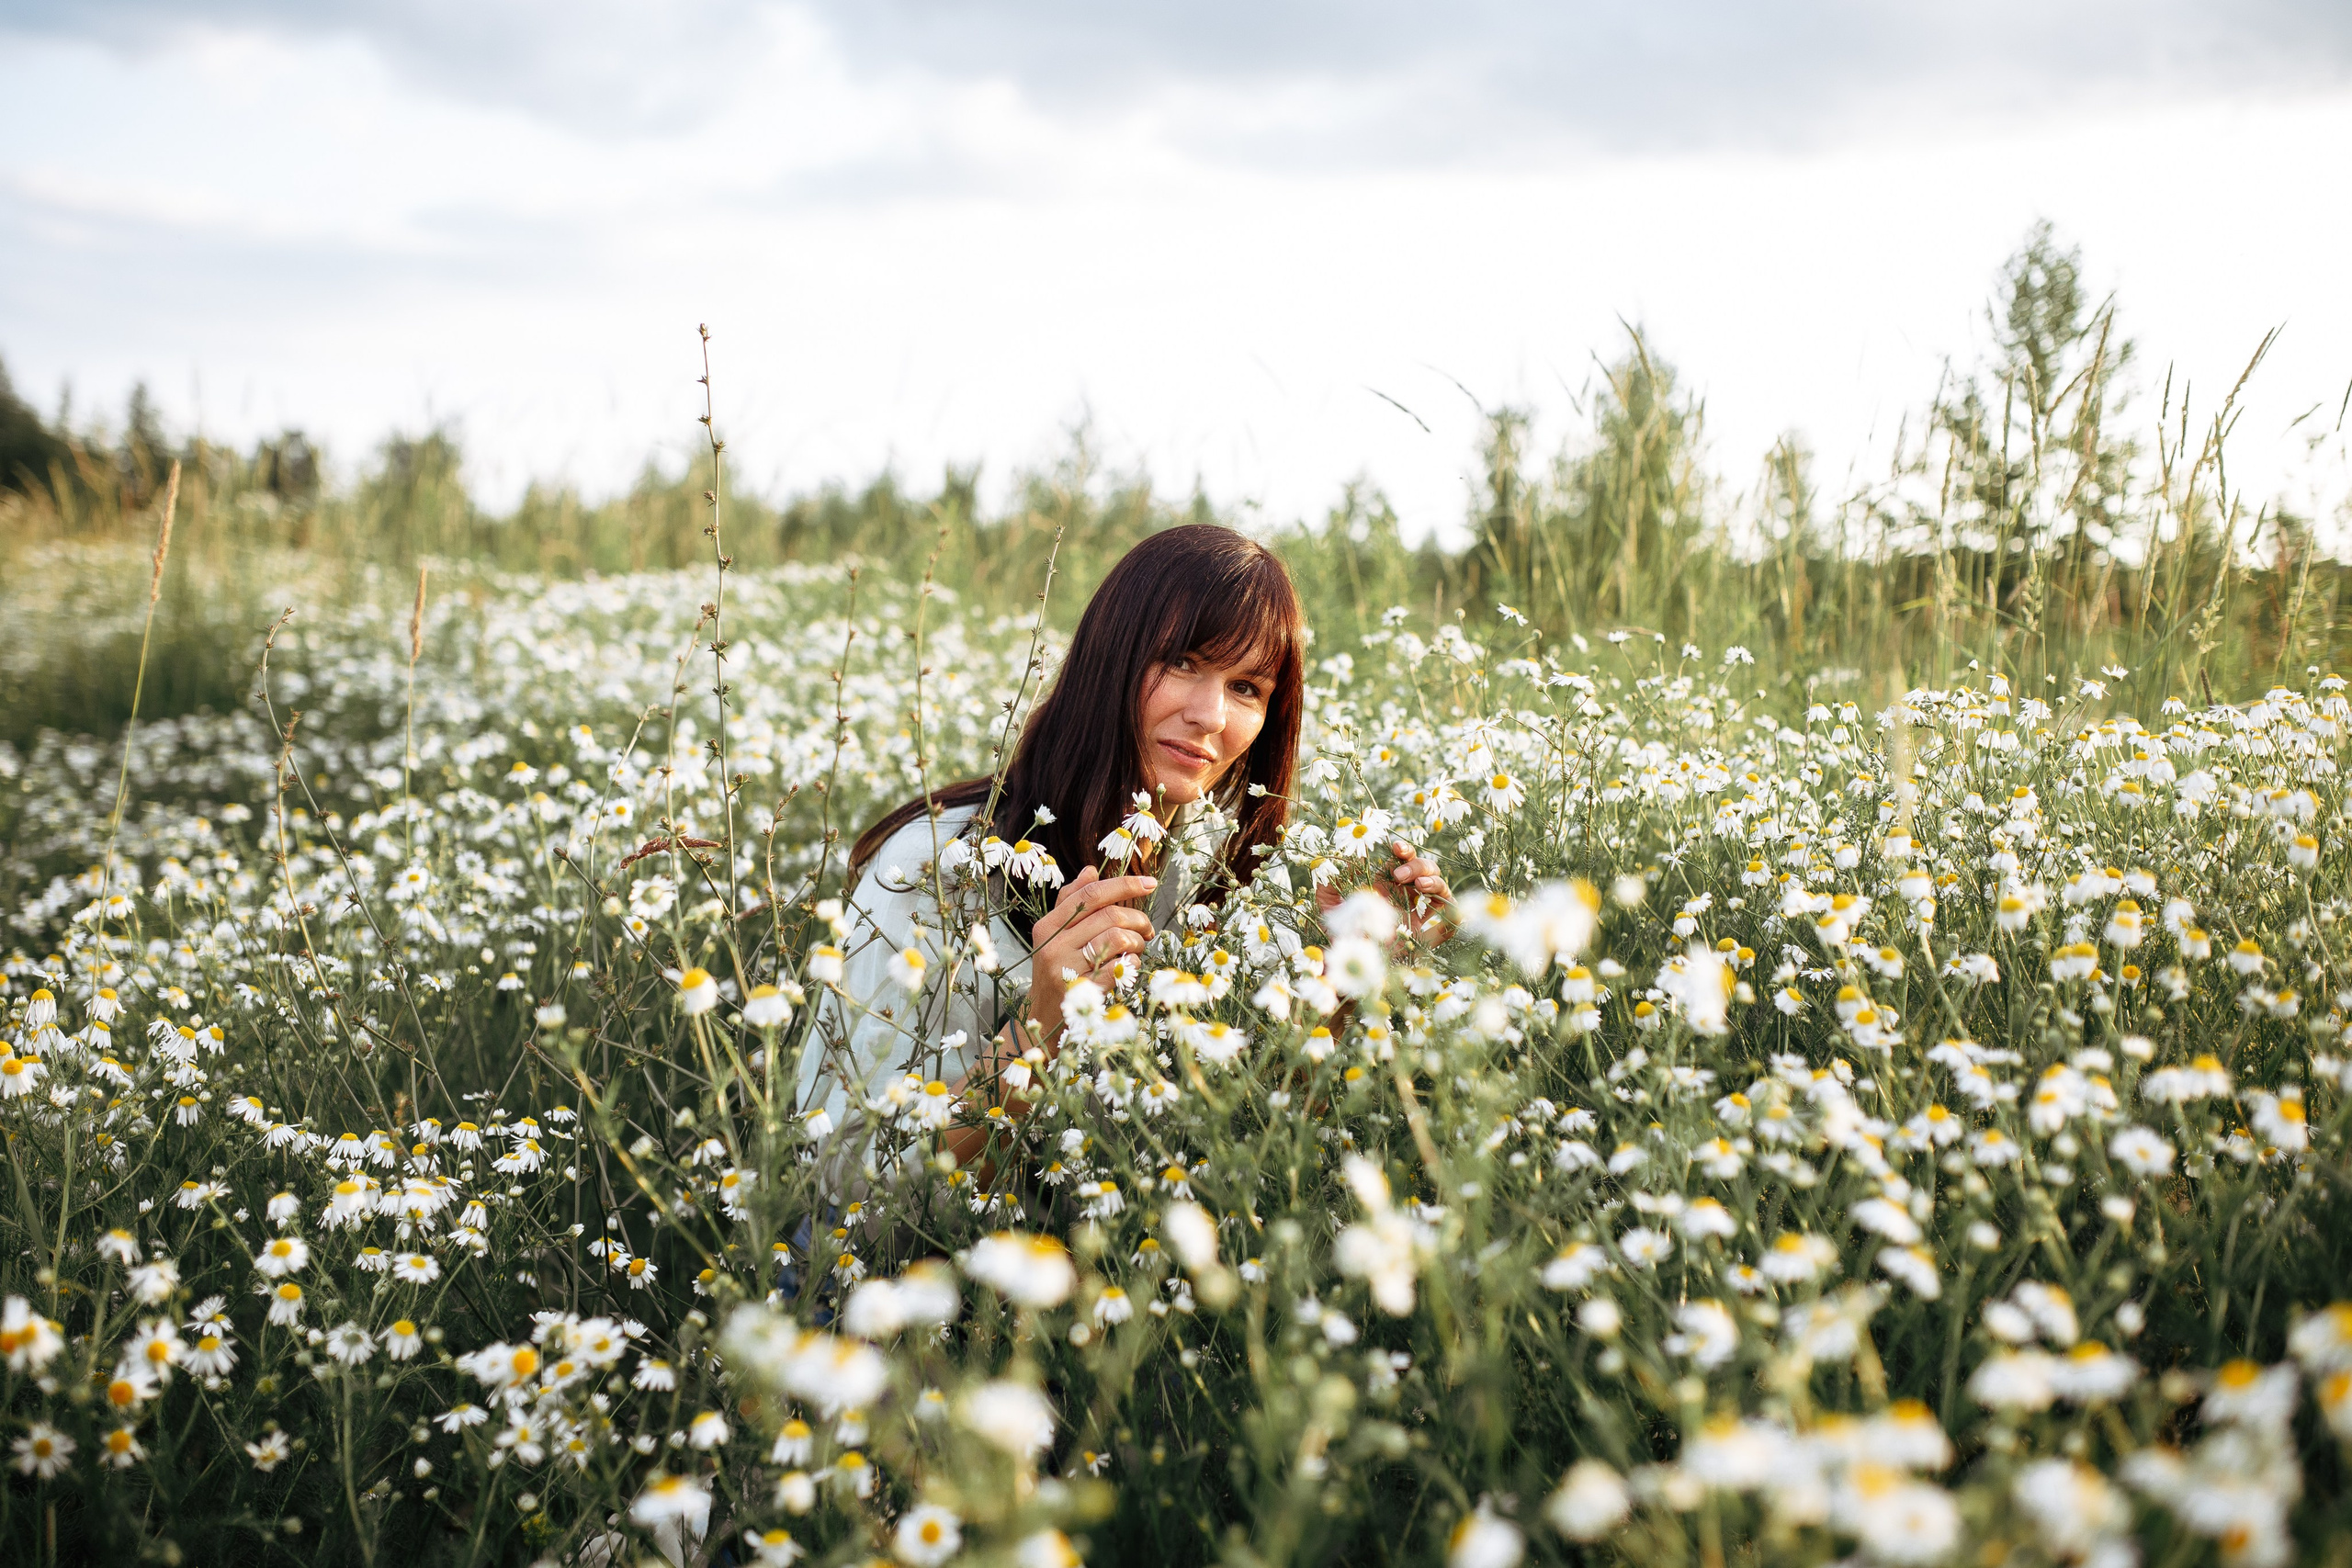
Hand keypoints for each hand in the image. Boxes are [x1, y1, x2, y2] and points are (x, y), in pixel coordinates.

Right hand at [1025, 865, 1158, 1043]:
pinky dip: (1133, 963)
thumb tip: (1089, 870)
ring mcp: (1066, 970)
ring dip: (1137, 942)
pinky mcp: (1083, 992)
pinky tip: (1129, 966)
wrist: (1044, 1020)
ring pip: (1118, 938)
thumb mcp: (1055, 938)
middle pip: (1109, 915)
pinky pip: (1121, 967)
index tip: (1149, 883)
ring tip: (1137, 949)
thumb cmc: (1057, 972)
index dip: (1123, 884)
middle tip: (1147, 929)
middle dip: (1138, 919)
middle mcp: (1053, 945)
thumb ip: (1070, 903)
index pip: (1089, 894)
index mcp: (1047, 926)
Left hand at [1317, 839, 1452, 944]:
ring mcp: (1417, 919)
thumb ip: (1331, 883)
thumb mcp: (1328, 907)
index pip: (1403, 861)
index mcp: (1386, 886)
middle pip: (1425, 870)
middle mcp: (1404, 898)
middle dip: (1417, 865)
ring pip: (1440, 891)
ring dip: (1436, 882)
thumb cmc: (1338, 936)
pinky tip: (1447, 913)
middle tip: (1399, 875)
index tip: (1396, 848)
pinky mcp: (1424, 941)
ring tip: (1420, 886)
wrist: (1346, 971)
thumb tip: (1348, 859)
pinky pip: (1448, 927)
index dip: (1404, 851)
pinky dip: (1454, 917)